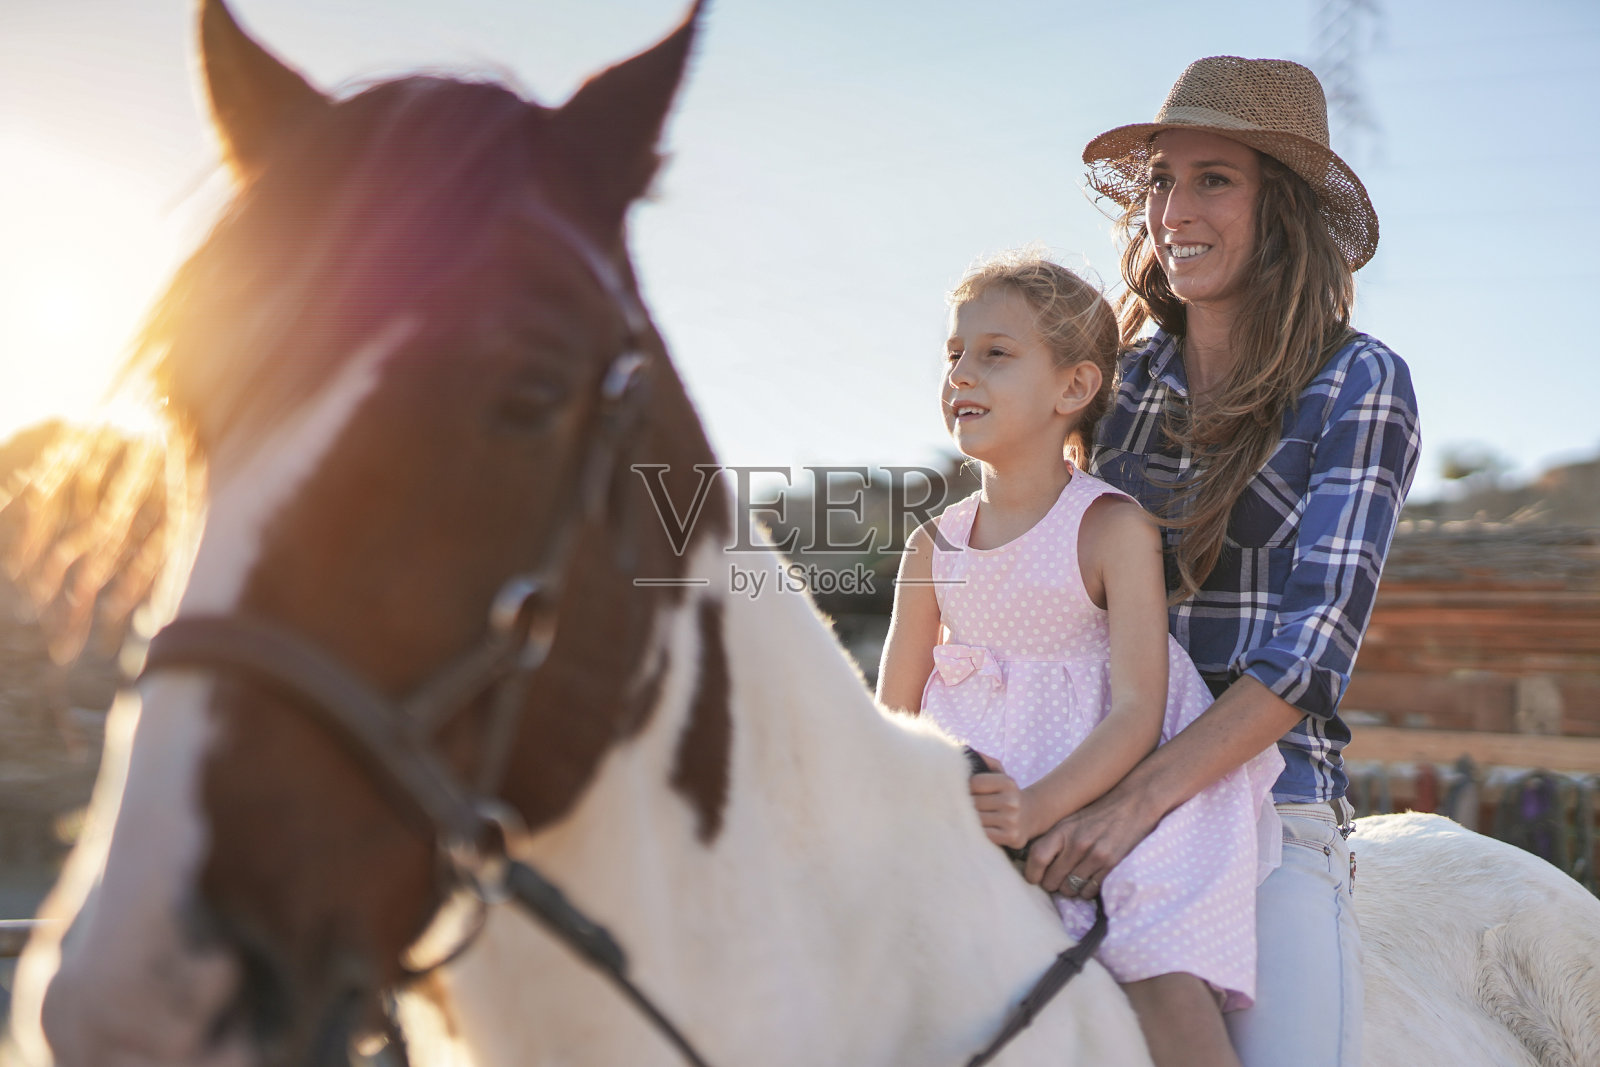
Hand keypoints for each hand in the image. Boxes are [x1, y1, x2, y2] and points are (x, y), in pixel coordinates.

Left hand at [969, 754, 1030, 850]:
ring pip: (977, 820)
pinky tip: (980, 830)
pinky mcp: (1012, 837)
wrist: (1031, 815)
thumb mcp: (1000, 774)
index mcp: (1008, 783)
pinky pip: (984, 835)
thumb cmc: (1007, 793)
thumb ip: (984, 761)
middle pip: (974, 803)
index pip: (974, 783)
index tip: (967, 792)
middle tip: (963, 807)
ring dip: (970, 820)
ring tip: (970, 818)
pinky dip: (978, 833)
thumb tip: (966, 752)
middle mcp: (1012, 801)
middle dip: (965, 805)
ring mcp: (1012, 820)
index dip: (967, 788)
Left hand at [1024, 790, 1158, 898]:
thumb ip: (1053, 839)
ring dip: (1069, 888)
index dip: (1031, 873)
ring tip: (1073, 878)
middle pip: (1052, 880)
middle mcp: (1077, 843)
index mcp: (1063, 830)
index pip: (1037, 857)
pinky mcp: (1111, 865)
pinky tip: (1088, 878)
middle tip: (1056, 880)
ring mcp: (1095, 855)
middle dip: (1051, 884)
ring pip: (1070, 889)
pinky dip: (1086, 890)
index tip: (1033, 878)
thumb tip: (1032, 862)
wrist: (1132, 805)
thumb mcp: (1070, 820)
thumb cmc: (1097, 813)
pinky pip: (1089, 891)